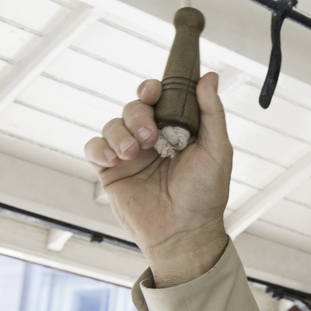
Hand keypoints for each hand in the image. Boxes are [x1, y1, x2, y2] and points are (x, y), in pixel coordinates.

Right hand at [84, 73, 232, 286]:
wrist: (184, 233)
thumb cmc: (206, 195)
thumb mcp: (217, 150)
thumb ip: (212, 112)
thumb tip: (208, 77)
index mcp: (178, 131)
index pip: (159, 99)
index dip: (152, 89)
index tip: (153, 91)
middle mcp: (152, 140)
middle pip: (134, 108)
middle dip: (138, 116)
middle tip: (149, 137)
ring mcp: (130, 155)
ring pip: (113, 124)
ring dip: (120, 133)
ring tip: (133, 153)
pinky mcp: (111, 172)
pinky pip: (93, 147)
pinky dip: (99, 147)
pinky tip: (113, 158)